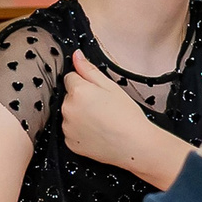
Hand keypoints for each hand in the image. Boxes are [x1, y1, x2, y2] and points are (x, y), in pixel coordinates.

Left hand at [61, 52, 176, 179]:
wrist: (135, 145)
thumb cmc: (127, 116)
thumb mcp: (111, 87)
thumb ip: (89, 70)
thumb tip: (76, 55)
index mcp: (78, 91)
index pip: (71, 77)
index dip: (86, 84)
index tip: (98, 93)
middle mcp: (67, 108)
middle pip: (69, 97)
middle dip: (81, 99)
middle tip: (102, 108)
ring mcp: (67, 127)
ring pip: (70, 114)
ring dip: (80, 115)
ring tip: (101, 122)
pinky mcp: (69, 142)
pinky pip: (71, 131)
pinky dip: (80, 132)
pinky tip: (97, 133)